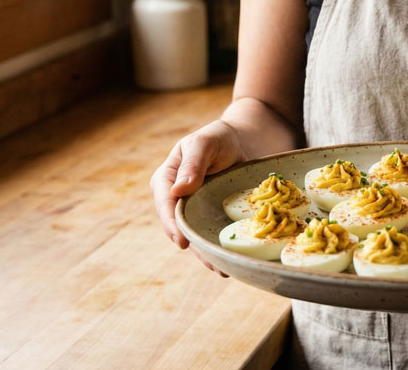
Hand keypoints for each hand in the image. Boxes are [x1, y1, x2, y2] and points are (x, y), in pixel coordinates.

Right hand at [150, 119, 247, 274]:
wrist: (242, 141)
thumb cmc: (218, 138)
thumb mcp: (203, 143)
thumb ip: (192, 164)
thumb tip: (179, 189)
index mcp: (167, 180)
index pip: (165, 205)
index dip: (172, 225)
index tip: (182, 241)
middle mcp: (178, 200)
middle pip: (181, 227)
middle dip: (194, 246)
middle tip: (210, 263)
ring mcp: (196, 211)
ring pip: (198, 235)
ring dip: (208, 254)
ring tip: (223, 269)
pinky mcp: (212, 217)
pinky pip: (213, 235)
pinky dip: (221, 248)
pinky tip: (232, 261)